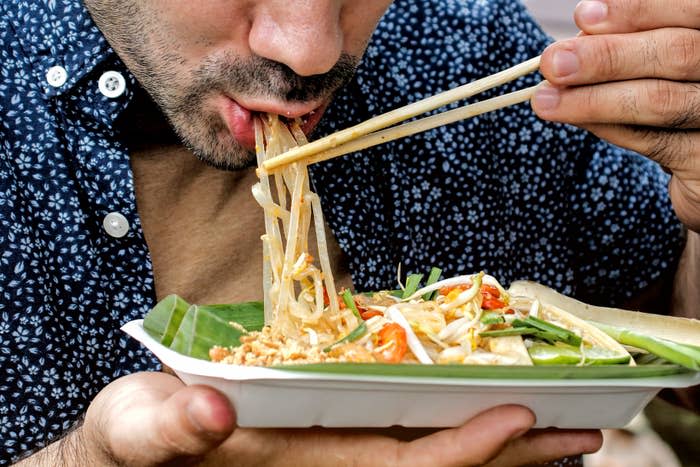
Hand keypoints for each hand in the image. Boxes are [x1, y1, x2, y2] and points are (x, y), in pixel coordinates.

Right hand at [83, 371, 600, 465]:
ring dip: (495, 451)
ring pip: (426, 461)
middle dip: (507, 457)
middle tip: (579, 433)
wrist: (127, 459)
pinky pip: (404, 448)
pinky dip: (452, 437)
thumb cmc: (128, 445)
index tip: (520, 416)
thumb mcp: (131, 428)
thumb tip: (211, 414)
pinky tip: (484, 422)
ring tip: (557, 433)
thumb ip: (164, 426)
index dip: (461, 450)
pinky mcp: (326, 449)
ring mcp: (330, 463)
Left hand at [532, 0, 699, 231]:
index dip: (638, 10)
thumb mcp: (656, 67)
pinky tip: (578, 121)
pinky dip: (610, 128)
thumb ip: (628, 50)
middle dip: (606, 57)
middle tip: (552, 63)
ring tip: (545, 100)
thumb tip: (570, 48)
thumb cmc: (678, 102)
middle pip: (676, 53)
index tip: (583, 15)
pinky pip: (656, 142)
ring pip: (660, 100)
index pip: (689, 9)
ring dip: (593, 99)